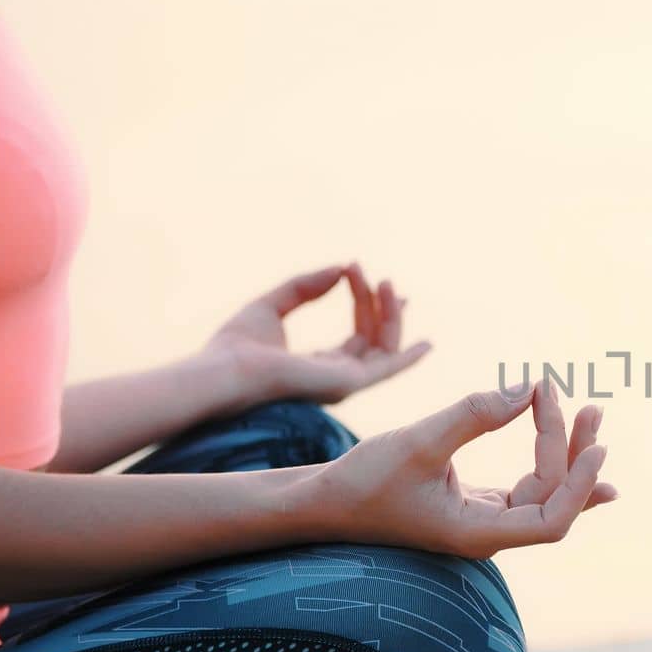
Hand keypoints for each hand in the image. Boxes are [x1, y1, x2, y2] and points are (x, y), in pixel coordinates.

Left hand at [208, 262, 431, 405]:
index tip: (358, 270)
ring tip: (386, 283)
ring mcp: (344, 383)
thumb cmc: (236, 346)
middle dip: (381, 307)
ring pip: (384, 348)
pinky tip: (426, 343)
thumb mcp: (272, 304)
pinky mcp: (348, 383)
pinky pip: (388, 367)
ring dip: (389, 315)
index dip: (365, 305)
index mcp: (317, 366)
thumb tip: (340, 268)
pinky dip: (408, 355)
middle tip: (382, 278)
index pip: (356, 337)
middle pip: (373, 339)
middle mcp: (335, 378)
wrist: (224, 372)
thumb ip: (305, 286)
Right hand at [299, 380, 617, 557]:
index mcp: (477, 534)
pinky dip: (551, 462)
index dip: (580, 486)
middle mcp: (488, 533)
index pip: (552, 521)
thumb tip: (529, 389)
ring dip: (566, 452)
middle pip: (553, 498)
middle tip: (591, 406)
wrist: (323, 502)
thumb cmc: (363, 479)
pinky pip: (528, 487)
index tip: (597, 445)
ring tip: (587, 411)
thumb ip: (474, 415)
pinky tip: (578, 446)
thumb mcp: (418, 441)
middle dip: (576, 453)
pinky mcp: (474, 504)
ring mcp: (483, 520)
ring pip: (543, 491)